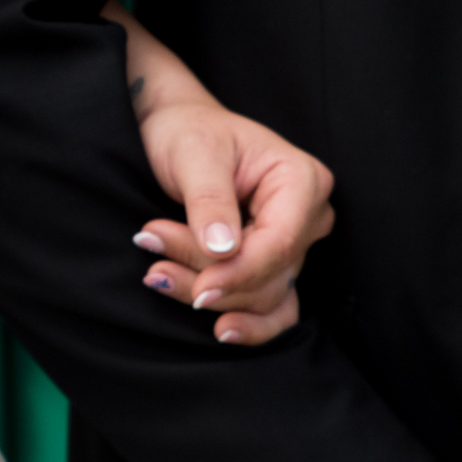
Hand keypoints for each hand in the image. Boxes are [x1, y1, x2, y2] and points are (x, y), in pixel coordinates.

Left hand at [131, 96, 329, 345]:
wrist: (179, 129)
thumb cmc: (189, 132)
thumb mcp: (195, 155)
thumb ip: (210, 203)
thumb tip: (223, 252)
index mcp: (302, 180)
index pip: (280, 244)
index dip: (238, 272)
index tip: (197, 289)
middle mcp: (308, 215)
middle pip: (270, 275)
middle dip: (210, 277)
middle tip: (153, 262)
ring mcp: (295, 243)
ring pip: (264, 295)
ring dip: (212, 297)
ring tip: (158, 275)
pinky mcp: (275, 264)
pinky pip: (273, 307)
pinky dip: (246, 321)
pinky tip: (220, 332)